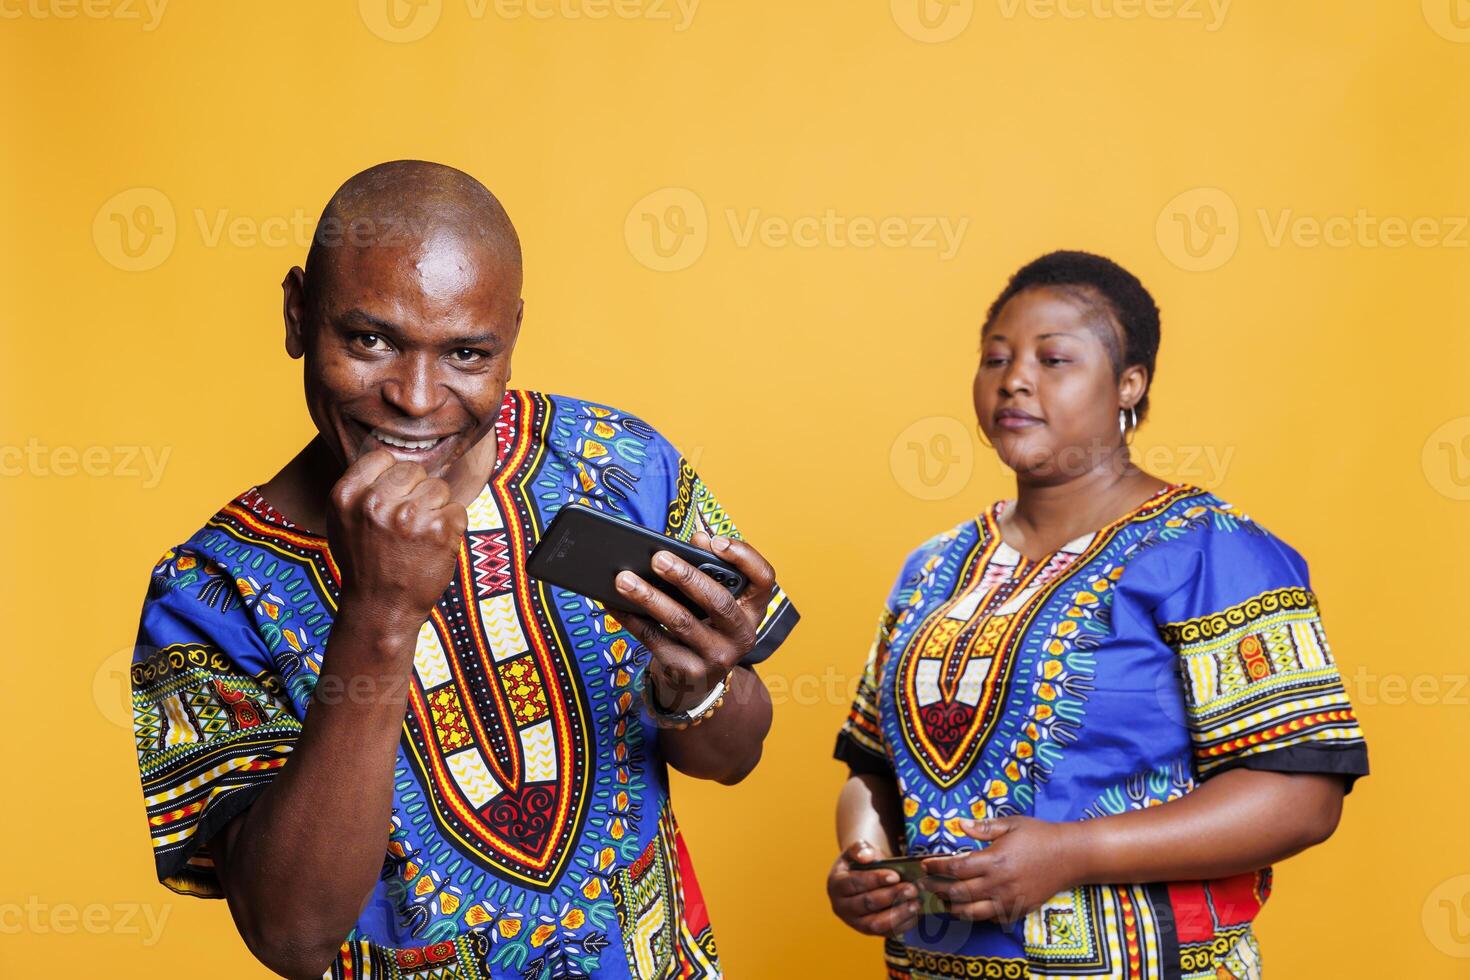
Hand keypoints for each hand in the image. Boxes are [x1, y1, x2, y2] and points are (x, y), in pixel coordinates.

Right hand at [327, 449, 468, 634]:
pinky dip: (452, 527)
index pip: (383, 457)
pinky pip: (458, 509)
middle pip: (414, 469)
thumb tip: (390, 455)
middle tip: (407, 523)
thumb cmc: (365, 564)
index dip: (393, 477)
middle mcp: (376, 502)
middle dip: (417, 492)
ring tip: (419, 536)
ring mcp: (409, 516)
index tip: (393, 498)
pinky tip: (434, 546)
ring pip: (439, 487)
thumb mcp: (344, 521)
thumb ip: (361, 487)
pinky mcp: (439, 530)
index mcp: (347, 495)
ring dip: (436, 509)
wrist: (380, 609)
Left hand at [613, 531, 775, 711]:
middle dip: (686, 577)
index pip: (763, 578)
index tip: (716, 541)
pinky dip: (632, 619)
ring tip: (623, 578)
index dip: (744, 557)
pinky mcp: (688, 672)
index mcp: (753, 608)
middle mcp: (742, 634)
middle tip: (657, 558)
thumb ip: (710, 566)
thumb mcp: (717, 597)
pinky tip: (614, 602)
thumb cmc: (706, 622)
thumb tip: (698, 539)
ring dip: (649, 597)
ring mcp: (717, 657)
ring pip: (681, 623)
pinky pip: (655, 641)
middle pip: (718, 602)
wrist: (700, 679)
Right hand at [827, 840, 921, 936]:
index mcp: (836, 885)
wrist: (863, 876)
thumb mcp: (857, 850)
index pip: (854, 883)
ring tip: (916, 903)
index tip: (895, 876)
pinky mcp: (869, 932)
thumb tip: (866, 857)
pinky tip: (916, 913)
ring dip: (898, 914)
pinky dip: (902, 925)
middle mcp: (842, 907)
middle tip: (912, 889)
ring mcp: (855, 922)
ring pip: (876, 924)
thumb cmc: (861, 862)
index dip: (875, 879)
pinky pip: (886, 933)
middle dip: (891, 896)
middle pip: (866, 904)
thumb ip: (859, 848)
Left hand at [919, 817, 1085, 924]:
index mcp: (994, 860)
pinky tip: (969, 907)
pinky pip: (992, 918)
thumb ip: (983, 827)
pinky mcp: (1019, 909)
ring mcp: (1009, 900)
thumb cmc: (1039, 836)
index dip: (936, 868)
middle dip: (937, 889)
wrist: (1070, 856)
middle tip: (924, 885)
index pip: (956, 868)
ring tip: (942, 900)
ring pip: (972, 912)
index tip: (924, 865)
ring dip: (952, 907)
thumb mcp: (1011, 824)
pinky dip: (976, 915)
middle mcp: (999, 883)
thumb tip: (958, 823)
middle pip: (958, 892)